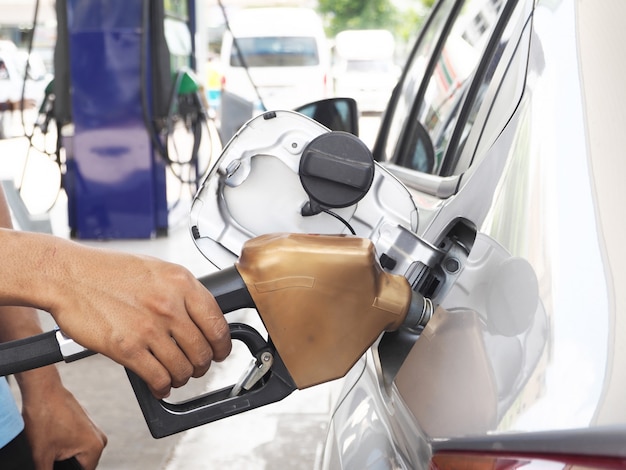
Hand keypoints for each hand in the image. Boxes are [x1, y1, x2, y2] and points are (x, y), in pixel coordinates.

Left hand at [17, 366, 105, 469]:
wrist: (43, 391)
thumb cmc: (44, 419)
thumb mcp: (42, 456)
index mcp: (95, 448)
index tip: (54, 465)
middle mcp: (100, 439)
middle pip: (82, 465)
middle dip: (67, 466)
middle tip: (50, 459)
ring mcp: (94, 429)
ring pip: (79, 454)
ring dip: (65, 457)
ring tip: (50, 452)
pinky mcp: (85, 423)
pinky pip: (78, 443)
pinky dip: (65, 447)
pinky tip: (51, 443)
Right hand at [47, 244, 231, 398]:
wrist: (69, 276)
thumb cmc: (108, 271)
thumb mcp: (157, 270)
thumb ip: (182, 292)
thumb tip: (201, 316)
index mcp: (181, 283)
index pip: (218, 323)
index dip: (222, 345)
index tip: (220, 352)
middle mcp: (170, 305)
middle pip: (203, 350)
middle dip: (202, 365)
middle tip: (196, 367)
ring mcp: (149, 328)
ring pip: (183, 368)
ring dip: (182, 378)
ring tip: (175, 376)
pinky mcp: (127, 348)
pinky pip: (158, 378)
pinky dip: (162, 387)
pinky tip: (159, 385)